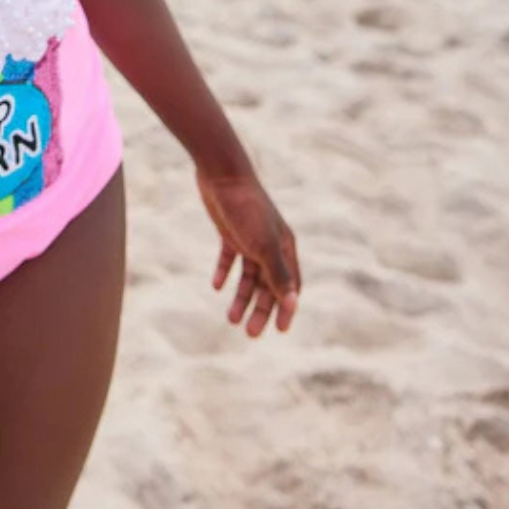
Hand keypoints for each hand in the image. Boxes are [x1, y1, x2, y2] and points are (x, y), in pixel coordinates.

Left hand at [195, 168, 299, 337]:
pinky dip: (224, 273)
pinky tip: (216, 286)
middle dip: (261, 309)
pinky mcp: (230, 231)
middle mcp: (270, 244)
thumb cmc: (247, 209)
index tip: (279, 331)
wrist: (222, 174)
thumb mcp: (263, 245)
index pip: (291, 286)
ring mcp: (250, 237)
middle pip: (268, 284)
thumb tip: (293, 304)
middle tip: (250, 334)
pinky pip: (229, 258)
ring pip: (248, 275)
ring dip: (241, 297)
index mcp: (285, 248)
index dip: (286, 308)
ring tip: (230, 319)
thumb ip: (278, 275)